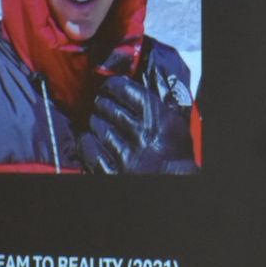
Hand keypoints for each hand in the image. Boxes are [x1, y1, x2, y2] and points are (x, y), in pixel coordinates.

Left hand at [80, 75, 197, 174]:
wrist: (176, 180)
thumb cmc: (178, 154)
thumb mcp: (176, 124)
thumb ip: (158, 107)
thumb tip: (136, 89)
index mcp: (159, 119)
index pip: (128, 91)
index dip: (114, 86)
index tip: (110, 86)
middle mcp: (142, 134)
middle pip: (109, 108)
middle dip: (103, 104)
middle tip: (102, 104)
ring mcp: (127, 154)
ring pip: (99, 127)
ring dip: (95, 122)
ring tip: (98, 121)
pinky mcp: (114, 171)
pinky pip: (91, 151)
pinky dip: (87, 142)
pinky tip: (90, 139)